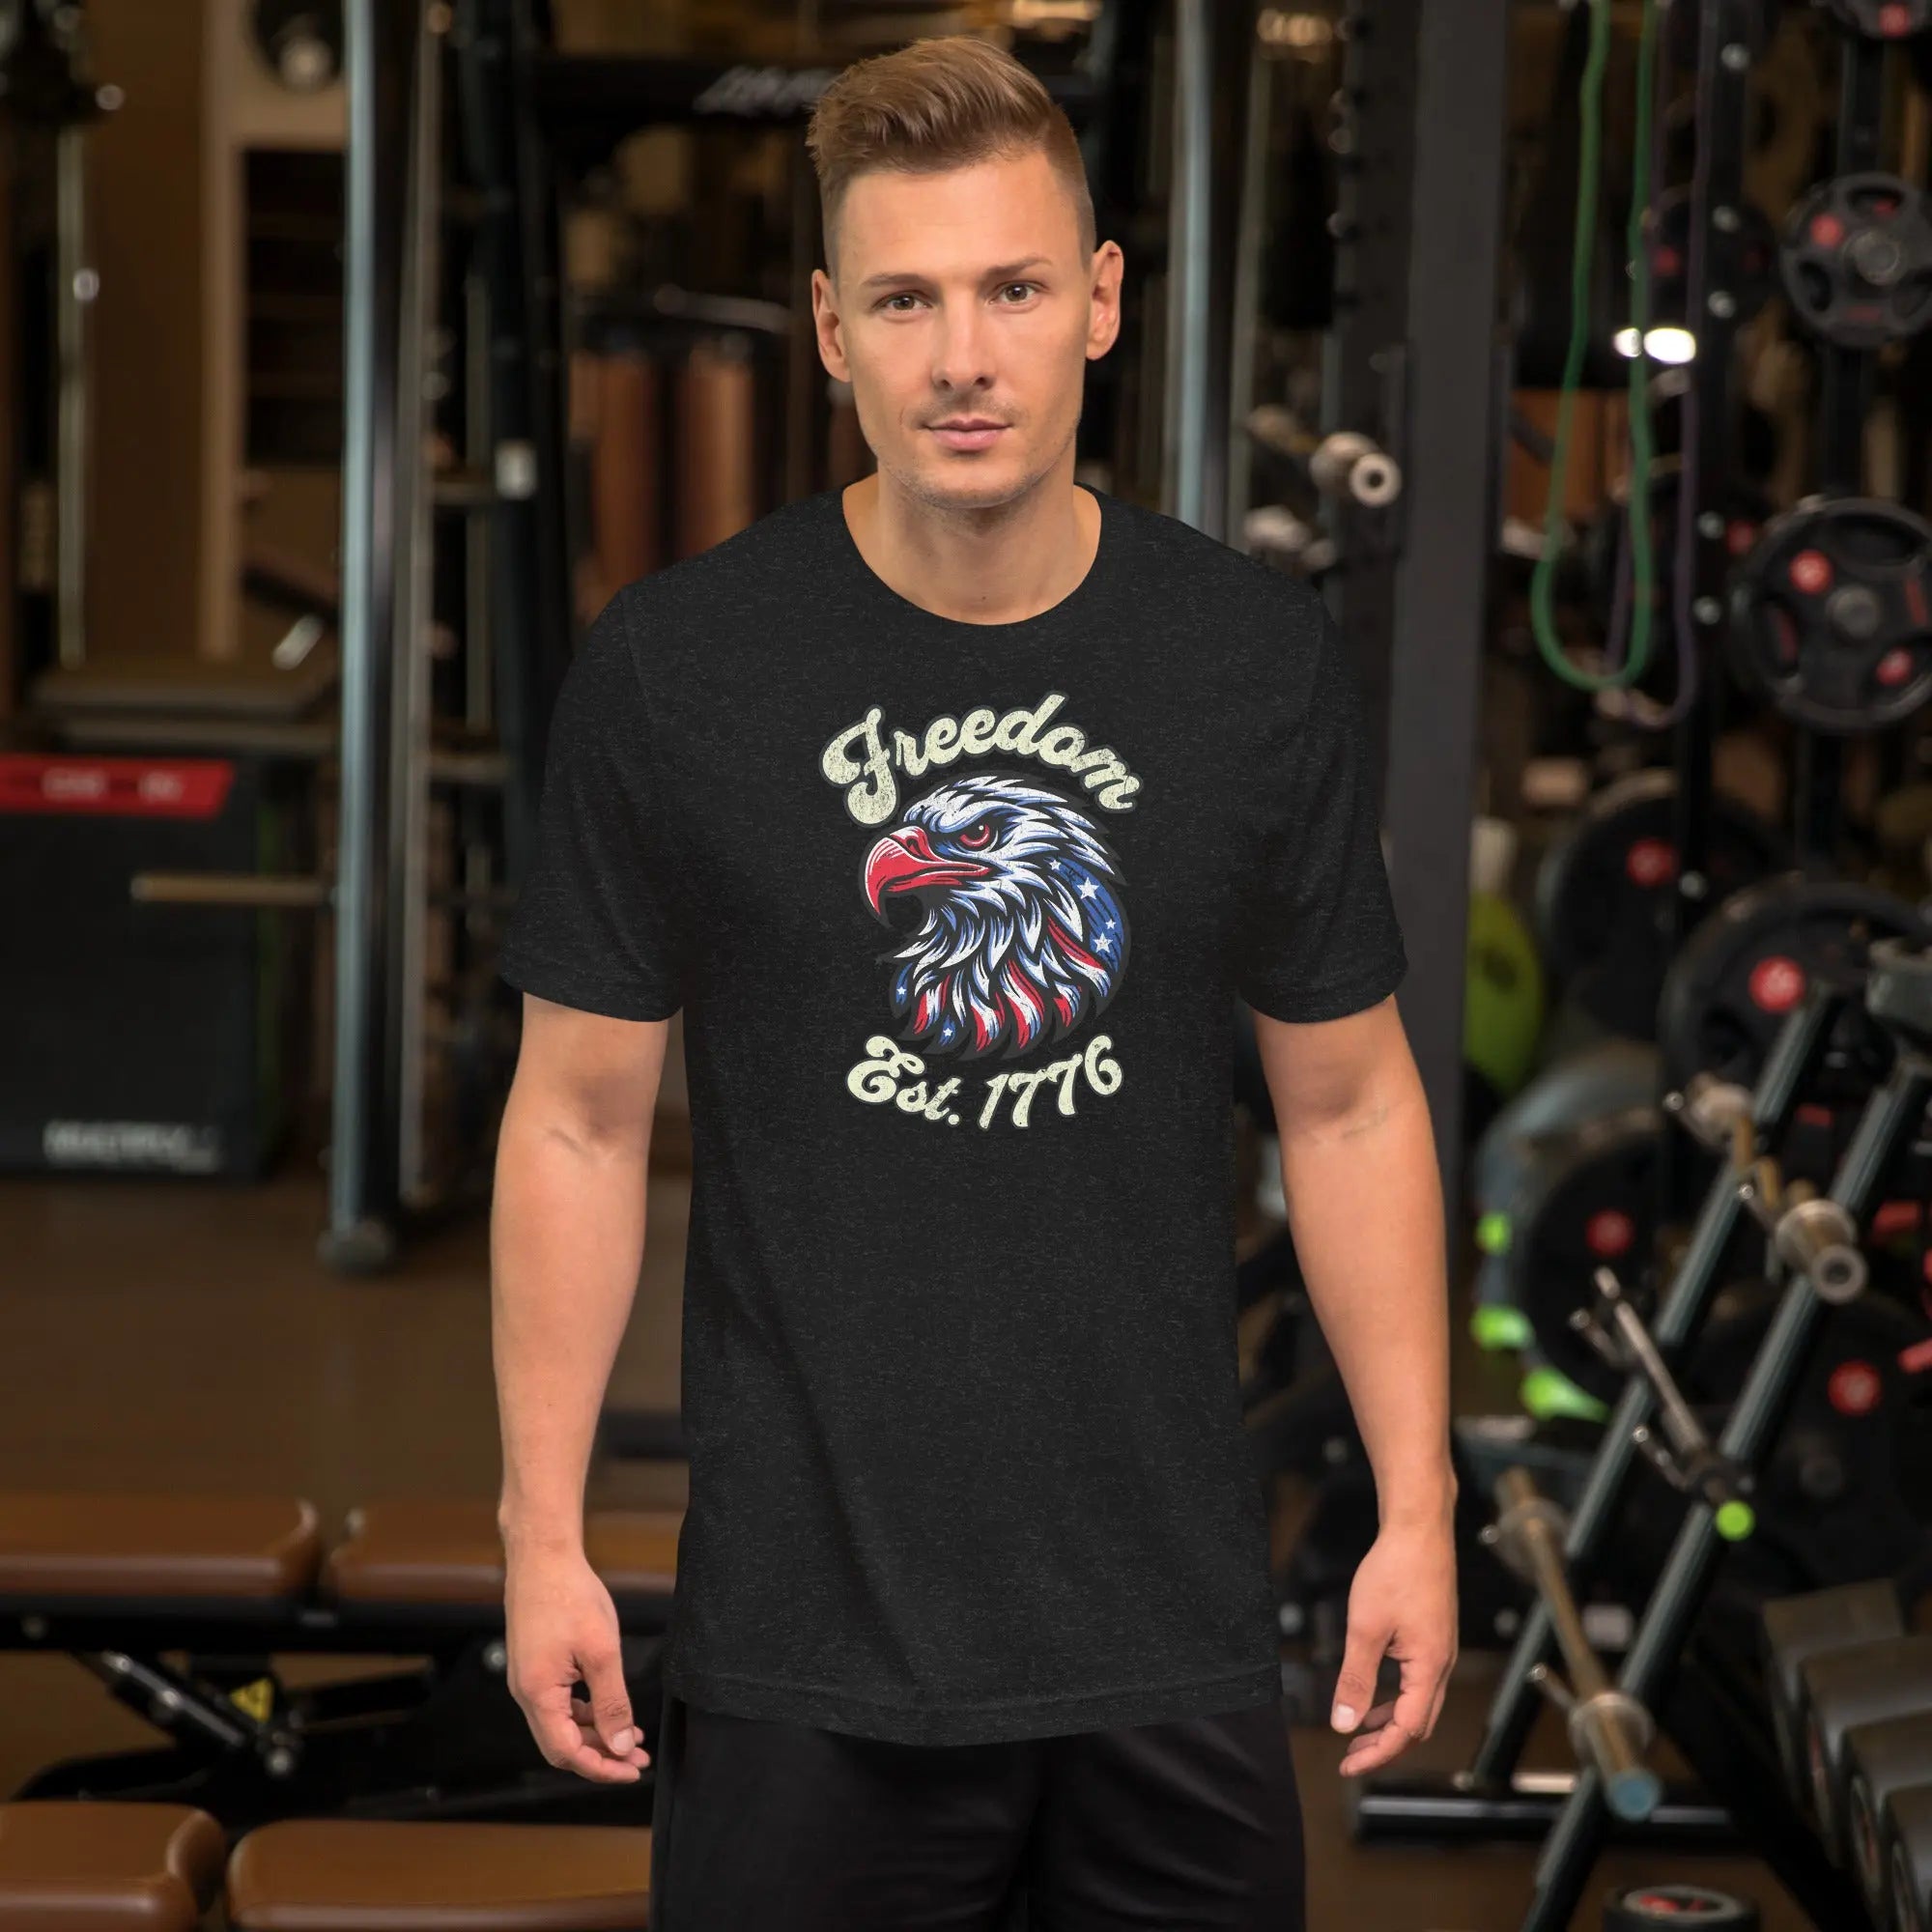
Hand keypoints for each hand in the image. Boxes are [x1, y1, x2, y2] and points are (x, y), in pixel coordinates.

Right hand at [504, 1542, 651, 1782]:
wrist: (543, 1557)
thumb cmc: (571, 1597)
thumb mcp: (601, 1652)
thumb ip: (612, 1703)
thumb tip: (619, 1745)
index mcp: (538, 1695)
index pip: (567, 1752)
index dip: (600, 1767)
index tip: (631, 1770)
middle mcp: (526, 1694)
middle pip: (562, 1744)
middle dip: (600, 1755)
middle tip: (637, 1757)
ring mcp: (528, 1679)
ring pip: (561, 1724)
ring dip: (595, 1733)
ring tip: (631, 1735)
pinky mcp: (534, 1666)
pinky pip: (558, 1703)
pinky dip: (584, 1712)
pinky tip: (609, 1709)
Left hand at [1331, 1513, 1457, 1776]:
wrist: (1419, 1529)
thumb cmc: (1395, 1571)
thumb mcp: (1365, 1628)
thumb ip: (1356, 1678)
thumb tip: (1344, 1723)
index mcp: (1429, 1668)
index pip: (1406, 1730)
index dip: (1377, 1752)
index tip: (1348, 1765)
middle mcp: (1441, 1664)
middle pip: (1417, 1724)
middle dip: (1385, 1745)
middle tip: (1351, 1756)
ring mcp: (1440, 1650)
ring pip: (1418, 1704)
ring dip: (1389, 1722)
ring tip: (1358, 1731)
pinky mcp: (1433, 1636)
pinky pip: (1417, 1682)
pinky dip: (1395, 1697)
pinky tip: (1373, 1692)